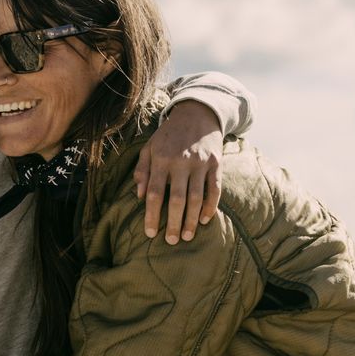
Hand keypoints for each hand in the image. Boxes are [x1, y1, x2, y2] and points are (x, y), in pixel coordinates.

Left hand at [135, 100, 224, 243]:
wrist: (197, 114)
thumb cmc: (168, 135)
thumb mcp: (149, 147)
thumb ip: (142, 170)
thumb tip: (138, 195)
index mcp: (160, 159)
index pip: (154, 192)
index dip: (152, 215)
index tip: (150, 233)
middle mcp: (180, 162)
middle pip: (176, 199)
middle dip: (173, 223)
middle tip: (171, 241)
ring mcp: (200, 163)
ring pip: (196, 197)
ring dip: (192, 220)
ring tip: (188, 236)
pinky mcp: (216, 164)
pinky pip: (215, 189)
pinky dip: (211, 206)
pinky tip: (205, 220)